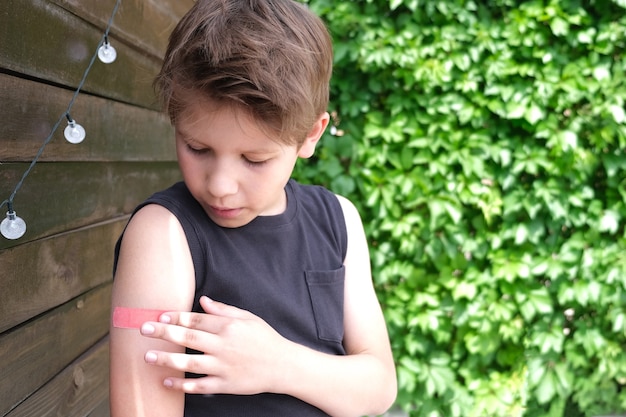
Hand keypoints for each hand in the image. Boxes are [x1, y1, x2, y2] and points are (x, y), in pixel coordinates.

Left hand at [139, 296, 290, 394]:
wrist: (283, 365)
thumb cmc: (265, 338)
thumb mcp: (248, 317)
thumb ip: (224, 310)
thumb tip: (202, 300)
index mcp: (229, 326)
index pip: (197, 320)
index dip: (176, 318)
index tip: (159, 316)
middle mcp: (224, 345)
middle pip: (189, 338)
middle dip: (164, 333)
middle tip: (144, 329)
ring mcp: (224, 366)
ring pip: (190, 363)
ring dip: (167, 359)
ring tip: (148, 356)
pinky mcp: (225, 384)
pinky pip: (200, 385)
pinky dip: (183, 385)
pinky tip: (166, 381)